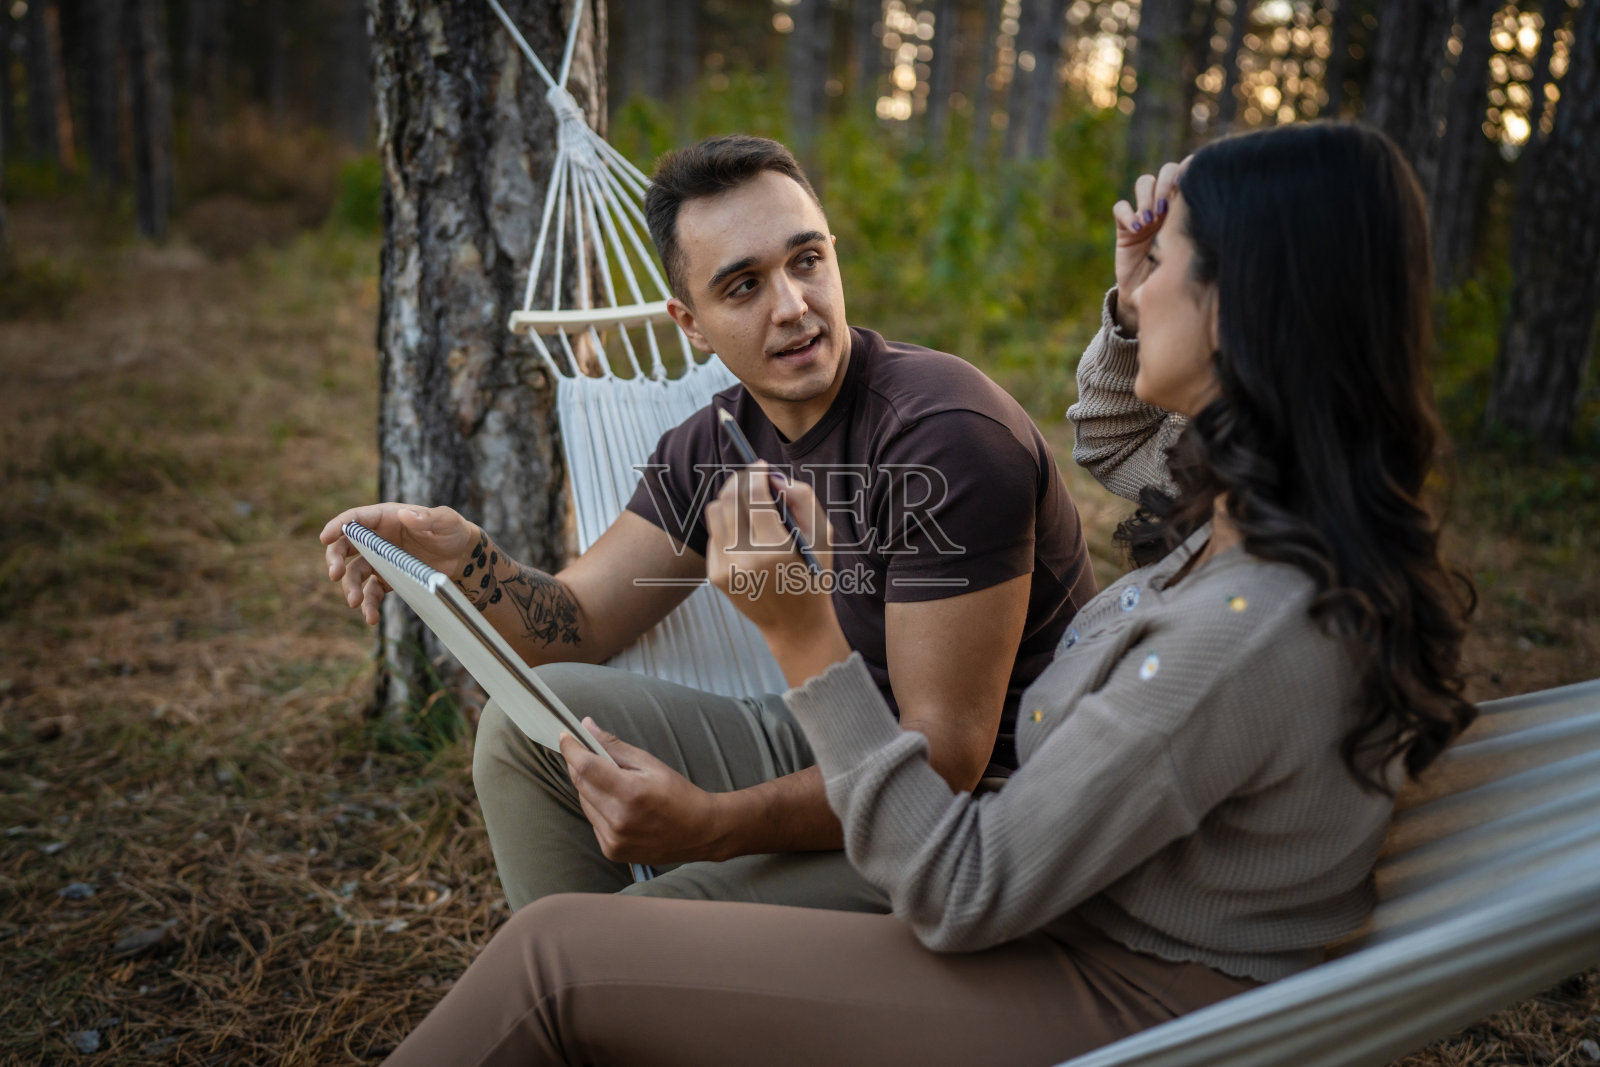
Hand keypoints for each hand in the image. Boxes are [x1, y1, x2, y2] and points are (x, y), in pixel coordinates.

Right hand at [318, 503, 480, 624]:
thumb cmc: (453, 531)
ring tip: (354, 602)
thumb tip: (405, 515)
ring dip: (349, 587)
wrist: (463, 557)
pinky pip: (370, 592)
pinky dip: (368, 605)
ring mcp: (379, 560)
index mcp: (386, 517)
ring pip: (354, 573)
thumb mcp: (445, 521)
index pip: (355, 519)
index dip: (338, 526)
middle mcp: (377, 538)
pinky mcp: (386, 579)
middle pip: (345, 546)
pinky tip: (371, 617)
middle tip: (334, 574)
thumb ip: (427, 518)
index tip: (324, 537)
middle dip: (335, 558)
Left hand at [559, 719, 729, 865]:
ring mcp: (613, 839)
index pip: (585, 766)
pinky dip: (597, 806)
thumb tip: (586, 726)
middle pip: (580, 783)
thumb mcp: (649, 763)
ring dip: (588, 786)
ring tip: (610, 779)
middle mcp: (617, 820)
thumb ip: (614, 746)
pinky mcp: (611, 851)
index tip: (565, 734)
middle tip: (584, 749)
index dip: (571, 748)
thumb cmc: (677, 793)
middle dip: (578, 763)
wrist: (700, 833)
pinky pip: (592, 820)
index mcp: (630, 793)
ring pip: (583, 802)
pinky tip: (616, 803)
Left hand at [704, 465, 835, 640]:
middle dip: (740, 481)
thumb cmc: (812, 576)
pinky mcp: (715, 575)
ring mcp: (726, 568)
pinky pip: (714, 535)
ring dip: (730, 500)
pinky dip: (727, 525)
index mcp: (776, 548)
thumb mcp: (822, 535)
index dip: (756, 474)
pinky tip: (745, 534)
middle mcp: (746, 558)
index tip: (761, 466)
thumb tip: (773, 477)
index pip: (754, 495)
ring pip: (715, 512)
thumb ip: (802, 498)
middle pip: (729, 499)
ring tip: (748, 504)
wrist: (795, 625)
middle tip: (752, 478)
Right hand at [1112, 157, 1189, 335]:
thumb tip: (1224, 220)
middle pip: (1167, 170)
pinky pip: (1121, 207)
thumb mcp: (1195, 256)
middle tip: (1166, 207)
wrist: (1150, 298)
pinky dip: (1127, 214)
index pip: (1190, 173)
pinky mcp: (1125, 226)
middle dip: (1166, 183)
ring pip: (1144, 182)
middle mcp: (1168, 204)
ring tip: (1150, 221)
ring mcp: (1146, 213)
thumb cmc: (1180, 279)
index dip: (1189, 170)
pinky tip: (1136, 229)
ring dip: (1147, 196)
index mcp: (1189, 207)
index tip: (1190, 187)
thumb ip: (1204, 236)